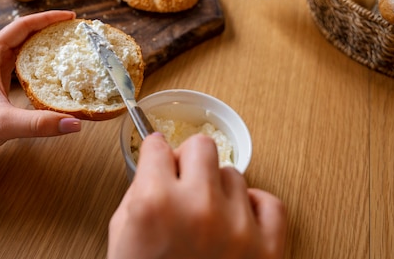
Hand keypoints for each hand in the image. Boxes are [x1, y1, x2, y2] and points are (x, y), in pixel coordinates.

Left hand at [0, 10, 80, 160]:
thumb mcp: (4, 124)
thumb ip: (39, 123)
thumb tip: (75, 123)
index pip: (23, 26)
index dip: (49, 19)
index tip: (72, 17)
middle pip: (26, 31)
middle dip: (52, 28)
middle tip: (76, 31)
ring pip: (24, 45)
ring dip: (46, 42)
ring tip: (70, 43)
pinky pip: (22, 60)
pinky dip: (39, 58)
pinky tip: (54, 65)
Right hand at [108, 133, 286, 258]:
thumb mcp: (122, 237)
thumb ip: (138, 195)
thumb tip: (157, 167)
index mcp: (154, 204)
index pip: (158, 145)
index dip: (157, 154)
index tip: (161, 160)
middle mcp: (198, 208)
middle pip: (202, 147)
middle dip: (190, 162)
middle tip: (185, 184)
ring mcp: (237, 228)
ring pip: (234, 175)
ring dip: (219, 192)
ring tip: (209, 220)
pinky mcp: (269, 249)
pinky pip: (270, 203)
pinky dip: (255, 210)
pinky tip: (237, 223)